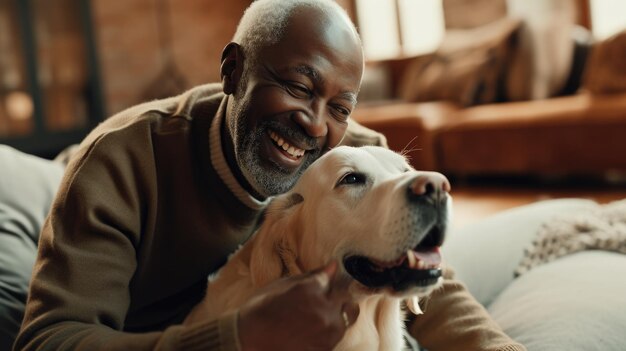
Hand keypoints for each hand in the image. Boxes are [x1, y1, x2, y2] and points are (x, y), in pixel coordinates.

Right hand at [238, 261, 358, 350]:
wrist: (248, 341)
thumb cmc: (260, 310)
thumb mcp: (282, 285)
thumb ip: (311, 276)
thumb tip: (332, 266)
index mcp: (311, 290)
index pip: (332, 277)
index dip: (328, 278)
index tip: (326, 279)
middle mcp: (324, 310)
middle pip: (346, 297)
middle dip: (337, 294)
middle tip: (324, 297)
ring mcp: (327, 332)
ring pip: (348, 316)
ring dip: (338, 312)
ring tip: (320, 314)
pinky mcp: (325, 348)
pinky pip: (338, 334)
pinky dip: (331, 329)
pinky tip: (314, 329)